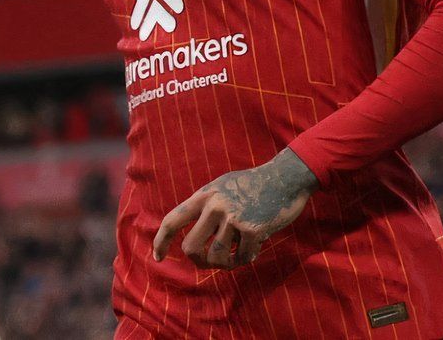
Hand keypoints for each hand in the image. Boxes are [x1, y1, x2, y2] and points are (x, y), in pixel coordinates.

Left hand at [154, 149, 318, 269]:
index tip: (157, 257)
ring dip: (225, 264)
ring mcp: (233, 218)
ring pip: (216, 257)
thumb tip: (195, 239)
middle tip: (210, 262)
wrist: (285, 178)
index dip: (160, 241)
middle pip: (190, 247)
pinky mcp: (252, 229)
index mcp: (203, 195)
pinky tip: (253, 251)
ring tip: (234, 258)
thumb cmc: (253, 185)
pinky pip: (241, 257)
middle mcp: (214, 206)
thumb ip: (206, 207)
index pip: (172, 220)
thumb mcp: (221, 187)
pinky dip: (246, 259)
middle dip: (198, 261)